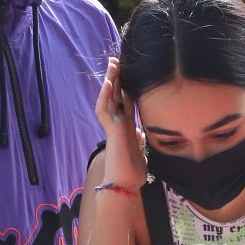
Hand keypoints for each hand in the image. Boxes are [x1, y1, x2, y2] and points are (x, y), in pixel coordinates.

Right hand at [93, 58, 147, 189]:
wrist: (126, 185)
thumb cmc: (133, 172)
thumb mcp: (140, 149)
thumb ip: (138, 138)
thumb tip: (140, 132)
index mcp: (127, 126)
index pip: (126, 100)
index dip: (126, 85)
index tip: (128, 71)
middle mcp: (118, 123)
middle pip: (115, 95)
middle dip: (116, 77)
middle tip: (116, 59)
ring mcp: (113, 126)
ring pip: (108, 98)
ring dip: (109, 81)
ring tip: (111, 64)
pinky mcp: (111, 130)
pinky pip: (104, 110)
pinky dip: (105, 95)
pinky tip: (108, 82)